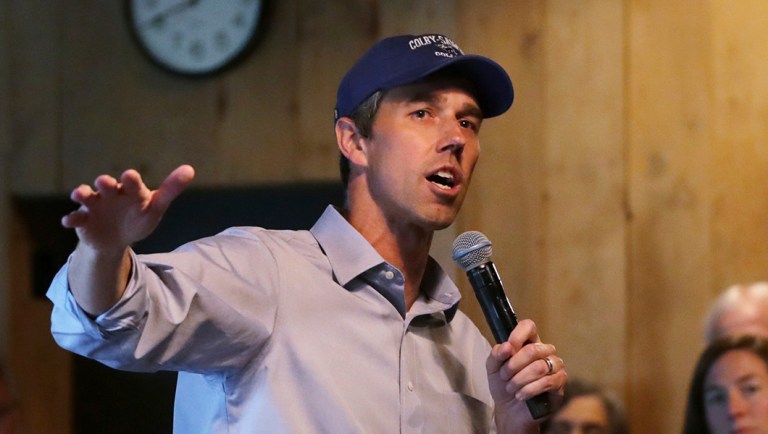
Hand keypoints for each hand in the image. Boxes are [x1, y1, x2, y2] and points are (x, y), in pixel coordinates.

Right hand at [62, 164, 194, 252]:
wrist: (116, 239)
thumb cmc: (138, 218)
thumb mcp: (155, 207)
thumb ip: (171, 189)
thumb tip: (190, 169)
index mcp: (130, 190)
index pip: (132, 183)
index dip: (131, 180)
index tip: (130, 175)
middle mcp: (110, 193)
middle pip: (107, 186)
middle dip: (105, 184)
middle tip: (105, 182)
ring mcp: (94, 205)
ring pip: (87, 196)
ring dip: (83, 194)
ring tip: (81, 194)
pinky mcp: (82, 220)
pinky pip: (75, 218)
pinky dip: (71, 218)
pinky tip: (68, 221)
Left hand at [486, 319, 565, 433]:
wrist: (510, 411)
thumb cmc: (503, 384)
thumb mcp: (493, 368)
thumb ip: (496, 354)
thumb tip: (507, 346)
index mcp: (528, 343)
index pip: (528, 327)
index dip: (517, 336)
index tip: (508, 349)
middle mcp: (544, 351)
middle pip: (532, 350)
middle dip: (513, 366)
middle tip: (503, 376)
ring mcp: (554, 366)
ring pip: (539, 367)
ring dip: (519, 379)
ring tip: (510, 388)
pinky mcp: (559, 382)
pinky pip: (547, 382)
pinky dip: (529, 390)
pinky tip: (520, 395)